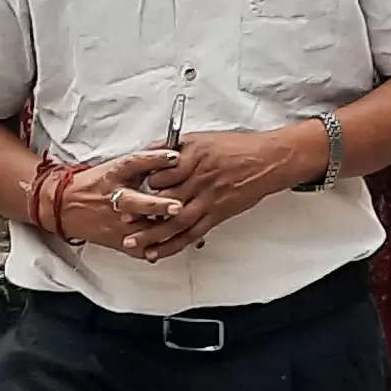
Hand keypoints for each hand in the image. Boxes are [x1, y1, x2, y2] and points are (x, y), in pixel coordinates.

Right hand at [55, 151, 189, 258]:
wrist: (64, 206)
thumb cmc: (96, 184)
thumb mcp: (119, 167)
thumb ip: (147, 161)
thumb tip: (175, 154)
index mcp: (115, 176)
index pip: (134, 163)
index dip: (155, 159)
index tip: (175, 157)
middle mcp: (115, 200)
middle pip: (135, 202)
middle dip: (157, 205)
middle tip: (177, 206)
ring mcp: (116, 223)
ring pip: (140, 230)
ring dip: (160, 230)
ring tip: (180, 227)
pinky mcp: (117, 241)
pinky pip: (138, 248)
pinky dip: (154, 248)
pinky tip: (170, 243)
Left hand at [142, 127, 318, 247]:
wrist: (269, 160)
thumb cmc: (238, 148)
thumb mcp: (204, 139)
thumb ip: (177, 148)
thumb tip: (154, 153)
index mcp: (194, 157)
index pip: (160, 172)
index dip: (143, 181)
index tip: (130, 186)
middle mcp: (199, 179)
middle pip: (164, 199)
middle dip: (141, 210)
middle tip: (121, 219)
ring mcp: (209, 199)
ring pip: (175, 220)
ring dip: (152, 233)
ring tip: (132, 242)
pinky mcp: (217, 214)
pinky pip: (193, 233)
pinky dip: (174, 244)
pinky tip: (159, 251)